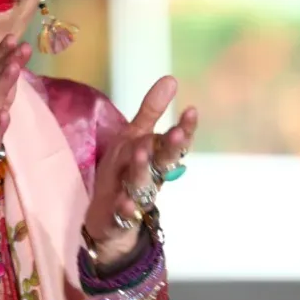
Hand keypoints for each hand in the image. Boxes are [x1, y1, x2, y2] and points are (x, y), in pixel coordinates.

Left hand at [83, 75, 197, 265]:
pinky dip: (125, 209)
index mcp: (155, 159)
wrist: (107, 221)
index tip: (192, 111)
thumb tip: (171, 78)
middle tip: (175, 133)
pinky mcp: (118, 218)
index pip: (174, 144)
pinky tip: (125, 203)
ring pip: (141, 184)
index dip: (184, 130)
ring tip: (141, 153)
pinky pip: (122, 214)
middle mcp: (149, 177)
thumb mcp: (134, 139)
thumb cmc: (124, 174)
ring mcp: (135, 198)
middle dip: (170, 148)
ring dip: (142, 169)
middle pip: (163, 163)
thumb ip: (151, 111)